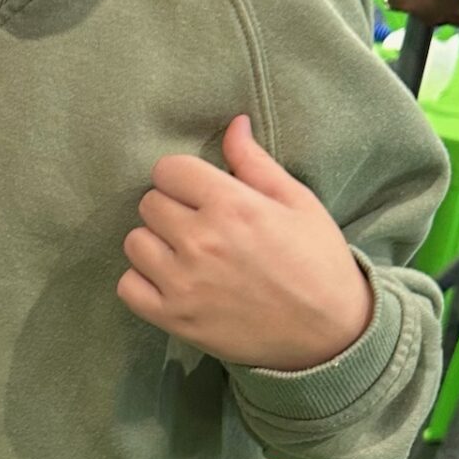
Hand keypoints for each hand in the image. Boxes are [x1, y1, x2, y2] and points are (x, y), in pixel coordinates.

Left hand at [118, 116, 373, 371]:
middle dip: (172, 208)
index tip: (199, 193)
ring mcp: (183, 282)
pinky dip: (142, 282)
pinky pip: (128, 286)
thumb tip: (233, 124)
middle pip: (149, 204)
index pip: (168, 170)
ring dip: (155, 244)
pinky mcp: (174, 319)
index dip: (184, 178)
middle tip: (199, 225)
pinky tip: (171, 281)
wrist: (330, 335)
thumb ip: (255, 163)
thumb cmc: (318, 263)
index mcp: (232, 205)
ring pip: (135, 242)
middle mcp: (201, 241)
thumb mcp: (298, 203)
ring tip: (185, 254)